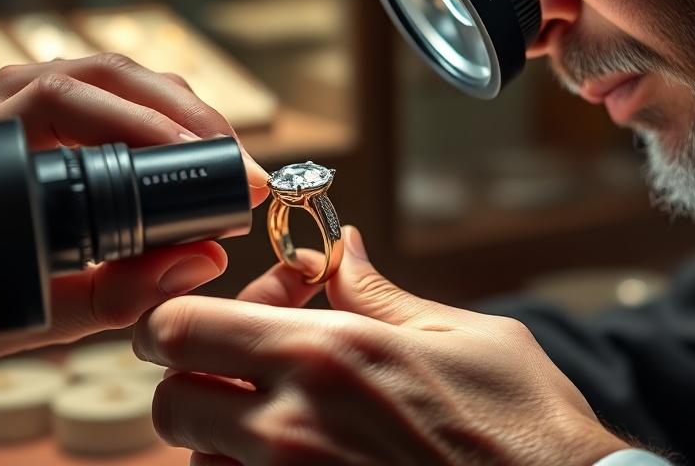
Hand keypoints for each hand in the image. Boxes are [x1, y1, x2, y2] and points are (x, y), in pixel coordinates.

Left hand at [0, 52, 270, 378]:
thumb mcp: (29, 310)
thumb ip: (109, 295)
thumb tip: (201, 260)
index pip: (67, 98)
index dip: (141, 123)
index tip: (197, 165)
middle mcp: (8, 99)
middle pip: (113, 76)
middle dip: (189, 119)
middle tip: (243, 174)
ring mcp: (35, 96)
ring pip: (128, 79)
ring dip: (190, 115)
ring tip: (234, 167)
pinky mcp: (64, 108)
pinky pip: (127, 96)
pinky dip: (173, 119)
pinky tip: (204, 154)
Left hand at [134, 227, 627, 465]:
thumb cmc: (524, 427)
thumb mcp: (461, 335)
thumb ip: (380, 293)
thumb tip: (343, 250)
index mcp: (325, 353)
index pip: (180, 329)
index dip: (178, 320)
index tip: (211, 320)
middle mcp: (290, 429)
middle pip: (170, 402)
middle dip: (195, 383)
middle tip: (246, 375)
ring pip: (197, 465)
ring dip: (221, 443)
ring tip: (283, 427)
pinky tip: (306, 465)